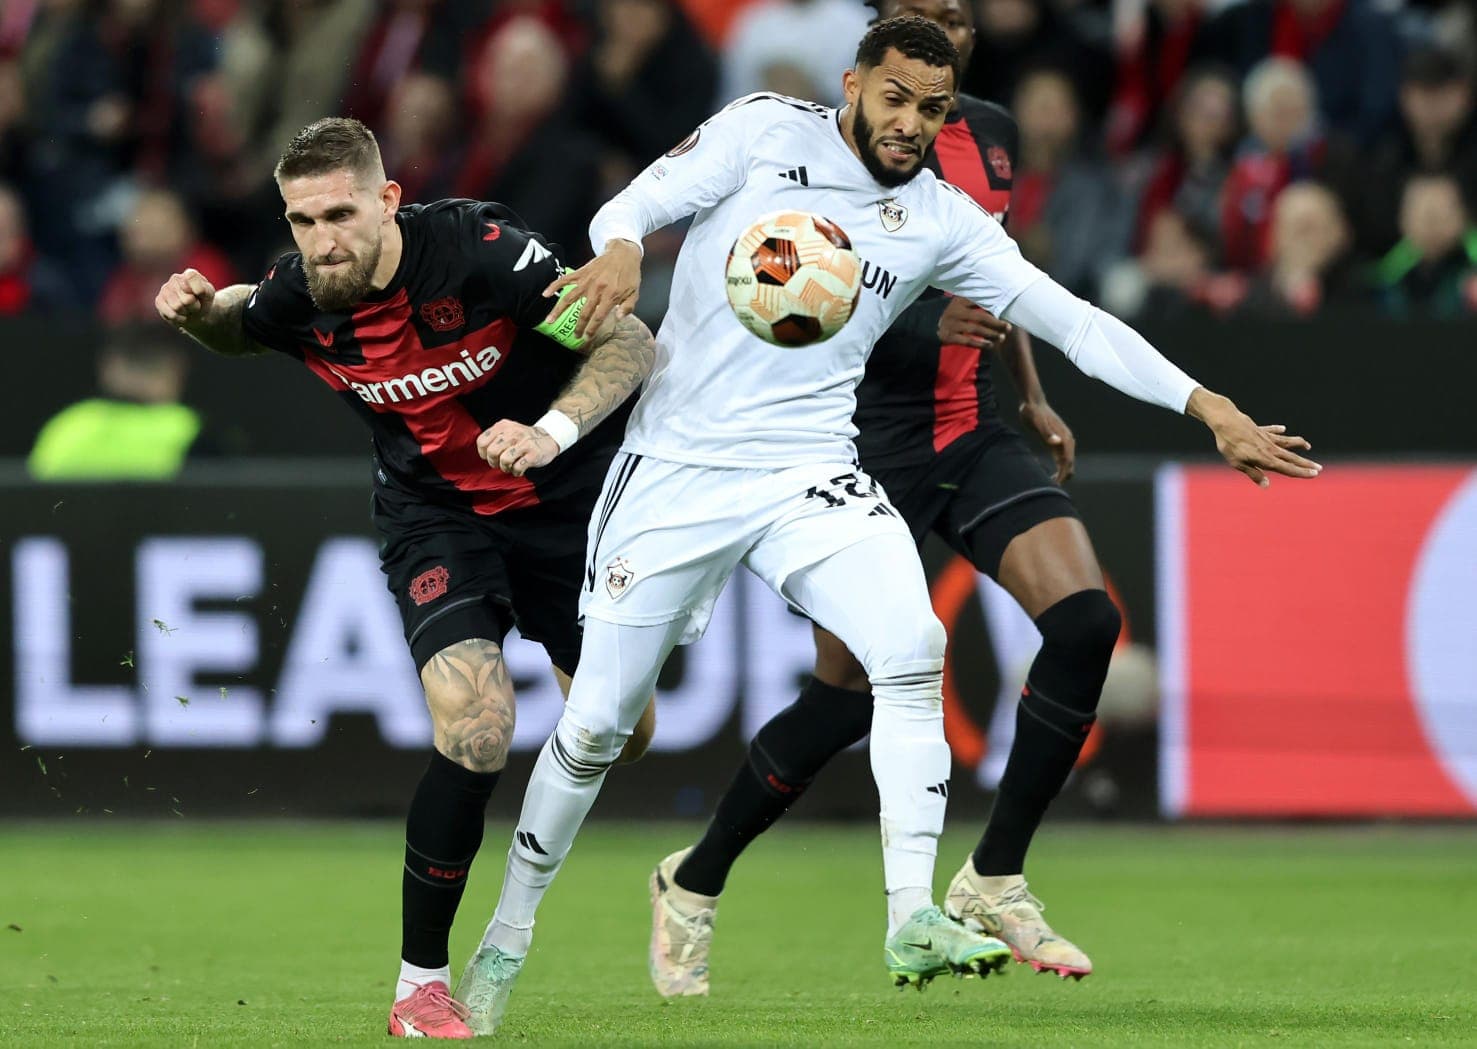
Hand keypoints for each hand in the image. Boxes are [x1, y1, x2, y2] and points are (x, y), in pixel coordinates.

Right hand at [156, 269, 216, 329]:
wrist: (197, 314)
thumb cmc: (203, 301)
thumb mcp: (209, 294)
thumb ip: (203, 288)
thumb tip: (187, 287)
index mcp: (189, 274)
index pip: (192, 279)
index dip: (199, 291)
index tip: (201, 294)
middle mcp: (175, 278)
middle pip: (187, 299)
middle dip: (194, 306)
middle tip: (195, 304)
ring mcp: (165, 289)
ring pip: (177, 307)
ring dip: (186, 312)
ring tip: (188, 309)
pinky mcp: (159, 301)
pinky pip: (170, 314)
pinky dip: (179, 318)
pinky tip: (181, 315)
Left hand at [477, 419, 559, 476]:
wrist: (548, 438)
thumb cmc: (523, 439)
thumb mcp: (508, 430)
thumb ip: (494, 437)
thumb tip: (483, 453)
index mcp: (503, 426)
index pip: (482, 441)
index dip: (483, 453)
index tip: (489, 456)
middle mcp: (513, 432)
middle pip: (492, 452)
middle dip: (493, 462)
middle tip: (499, 463)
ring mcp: (524, 443)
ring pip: (504, 460)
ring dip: (505, 468)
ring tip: (509, 467)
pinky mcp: (533, 454)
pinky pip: (517, 467)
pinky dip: (516, 472)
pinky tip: (519, 469)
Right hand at [543, 240, 641, 338]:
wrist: (622, 253)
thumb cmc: (630, 274)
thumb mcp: (635, 292)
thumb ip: (628, 307)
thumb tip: (618, 318)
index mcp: (610, 296)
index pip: (598, 317)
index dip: (592, 329)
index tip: (587, 338)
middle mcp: (596, 290)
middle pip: (584, 312)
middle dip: (578, 326)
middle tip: (575, 335)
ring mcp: (587, 281)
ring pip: (569, 298)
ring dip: (558, 310)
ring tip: (549, 320)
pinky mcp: (581, 273)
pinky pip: (565, 280)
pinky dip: (554, 286)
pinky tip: (545, 294)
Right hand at [938, 296, 1010, 348]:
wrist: (929, 325)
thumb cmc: (953, 315)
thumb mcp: (961, 304)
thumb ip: (975, 303)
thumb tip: (999, 306)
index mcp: (960, 300)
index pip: (980, 302)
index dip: (994, 307)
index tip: (1007, 311)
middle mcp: (955, 311)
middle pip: (980, 317)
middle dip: (996, 323)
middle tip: (1008, 328)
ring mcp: (951, 324)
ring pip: (975, 330)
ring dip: (990, 335)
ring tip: (1002, 338)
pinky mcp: (949, 336)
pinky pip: (967, 341)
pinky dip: (980, 344)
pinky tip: (990, 345)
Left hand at [1020, 399, 1075, 483]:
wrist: (1032, 401)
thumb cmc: (1033, 411)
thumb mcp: (1037, 421)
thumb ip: (1046, 432)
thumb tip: (1056, 443)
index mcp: (1064, 438)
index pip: (1067, 461)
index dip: (1063, 474)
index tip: (1055, 485)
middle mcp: (1066, 440)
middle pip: (1069, 464)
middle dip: (1063, 477)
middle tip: (1051, 489)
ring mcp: (1062, 441)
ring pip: (1067, 462)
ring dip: (1062, 474)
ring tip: (1050, 485)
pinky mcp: (1055, 441)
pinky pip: (1060, 458)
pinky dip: (1058, 468)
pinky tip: (1048, 475)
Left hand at [1188, 390, 1320, 486]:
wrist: (1226, 421)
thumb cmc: (1230, 445)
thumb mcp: (1238, 464)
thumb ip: (1253, 474)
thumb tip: (1266, 485)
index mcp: (1266, 459)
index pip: (1288, 468)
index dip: (1301, 472)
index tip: (1315, 474)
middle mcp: (1270, 448)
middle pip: (1291, 458)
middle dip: (1305, 463)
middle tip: (1319, 468)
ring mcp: (1266, 438)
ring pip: (1286, 442)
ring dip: (1297, 444)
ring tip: (1307, 446)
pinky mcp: (1260, 430)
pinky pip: (1271, 431)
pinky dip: (1278, 430)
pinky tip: (1283, 429)